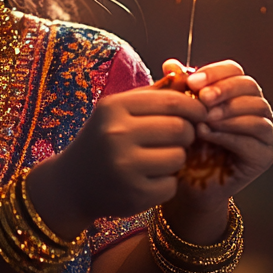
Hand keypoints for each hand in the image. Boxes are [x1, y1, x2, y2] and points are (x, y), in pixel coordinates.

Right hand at [27, 81, 207, 239]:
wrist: (72, 184)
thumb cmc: (102, 141)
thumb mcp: (118, 111)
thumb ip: (152, 95)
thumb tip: (187, 78)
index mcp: (114, 108)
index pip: (171, 101)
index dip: (194, 108)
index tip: (199, 114)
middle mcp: (116, 134)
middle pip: (180, 129)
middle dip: (188, 134)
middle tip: (179, 138)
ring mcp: (125, 166)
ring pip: (178, 157)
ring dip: (176, 159)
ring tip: (157, 159)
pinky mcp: (134, 194)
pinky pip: (171, 185)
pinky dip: (165, 184)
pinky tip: (147, 180)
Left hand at [175, 58, 272, 213]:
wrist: (186, 184)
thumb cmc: (184, 144)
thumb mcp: (179, 114)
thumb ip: (177, 89)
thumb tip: (170, 64)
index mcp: (236, 92)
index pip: (234, 70)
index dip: (215, 73)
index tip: (192, 81)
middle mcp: (255, 108)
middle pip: (249, 86)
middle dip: (224, 90)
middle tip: (202, 99)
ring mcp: (264, 131)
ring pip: (257, 109)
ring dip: (228, 111)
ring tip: (204, 119)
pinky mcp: (265, 155)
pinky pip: (254, 138)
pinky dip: (230, 134)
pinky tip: (208, 134)